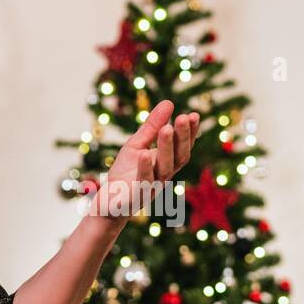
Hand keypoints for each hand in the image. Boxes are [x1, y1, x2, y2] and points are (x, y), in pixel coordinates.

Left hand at [90, 99, 198, 224]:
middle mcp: (164, 175)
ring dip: (167, 148)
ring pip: (165, 168)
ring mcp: (152, 187)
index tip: (194, 115)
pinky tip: (144, 153)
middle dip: (183, 137)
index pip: (183, 147)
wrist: (109, 201)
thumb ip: (152, 126)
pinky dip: (145, 168)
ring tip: (166, 129)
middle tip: (184, 118)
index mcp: (167, 163)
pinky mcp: (137, 196)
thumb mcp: (137, 144)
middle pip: (179, 157)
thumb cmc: (125, 172)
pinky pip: (144, 182)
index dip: (190, 133)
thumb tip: (169, 102)